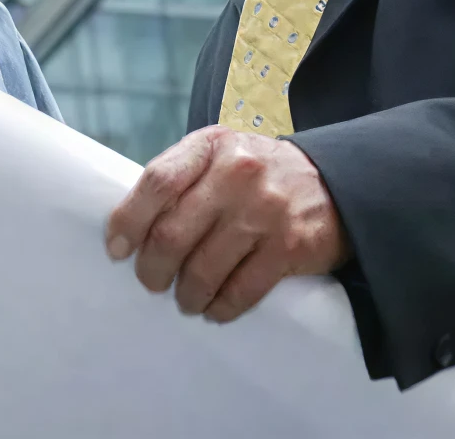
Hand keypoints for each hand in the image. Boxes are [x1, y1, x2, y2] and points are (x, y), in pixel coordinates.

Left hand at [104, 125, 348, 322]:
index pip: (157, 182)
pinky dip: (221, 307)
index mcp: (212, 145)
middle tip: (152, 282)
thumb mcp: (221, 156)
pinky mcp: (290, 246)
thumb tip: (131, 229)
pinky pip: (241, 290)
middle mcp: (237, 173)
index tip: (117, 249)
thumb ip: (182, 179)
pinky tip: (215, 308)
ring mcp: (265, 209)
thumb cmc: (260, 174)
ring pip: (203, 269)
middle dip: (153, 269)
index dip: (128, 221)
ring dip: (186, 294)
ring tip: (186, 299)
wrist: (337, 183)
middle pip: (173, 234)